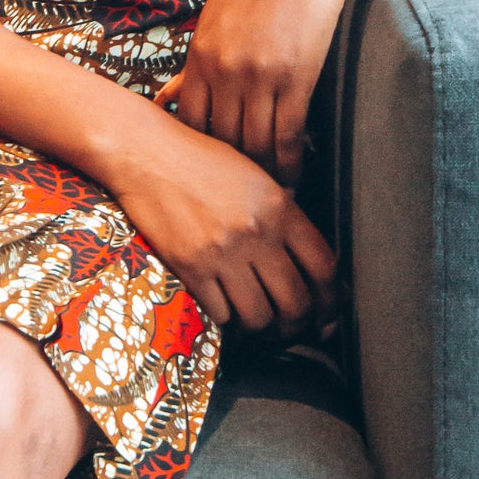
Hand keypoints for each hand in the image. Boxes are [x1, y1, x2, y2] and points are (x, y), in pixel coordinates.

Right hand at [100, 106, 337, 334]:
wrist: (145, 151)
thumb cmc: (198, 158)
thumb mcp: (253, 175)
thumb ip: (282, 213)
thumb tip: (305, 258)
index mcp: (279, 206)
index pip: (325, 267)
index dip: (333, 300)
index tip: (328, 313)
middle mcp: (256, 231)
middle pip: (296, 302)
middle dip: (299, 323)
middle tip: (292, 326)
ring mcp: (223, 252)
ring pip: (260, 317)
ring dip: (262, 327)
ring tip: (257, 321)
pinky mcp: (190, 267)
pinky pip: (221, 315)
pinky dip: (227, 320)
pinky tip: (225, 309)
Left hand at [155, 0, 358, 184]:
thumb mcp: (218, 16)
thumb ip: (199, 60)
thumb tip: (171, 94)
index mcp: (200, 52)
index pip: (189, 121)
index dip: (198, 154)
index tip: (210, 174)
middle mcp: (223, 68)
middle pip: (220, 140)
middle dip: (230, 172)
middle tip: (240, 198)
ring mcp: (258, 74)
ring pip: (254, 144)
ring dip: (263, 175)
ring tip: (271, 196)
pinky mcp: (295, 76)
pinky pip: (288, 134)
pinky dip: (291, 161)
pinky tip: (295, 174)